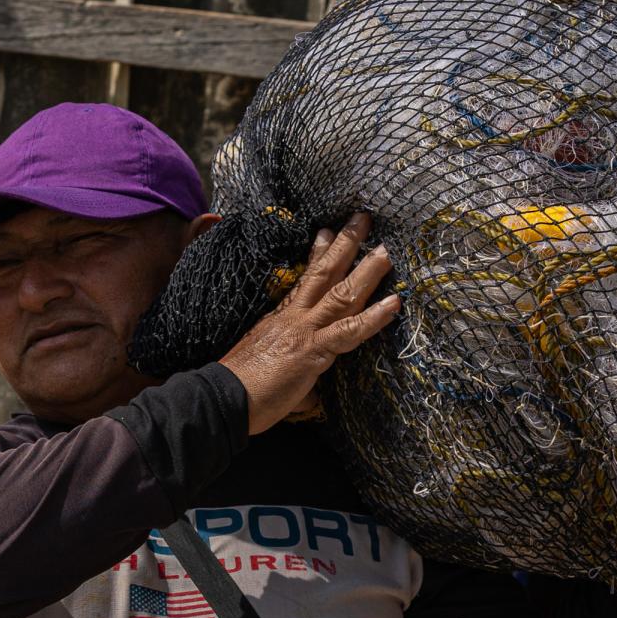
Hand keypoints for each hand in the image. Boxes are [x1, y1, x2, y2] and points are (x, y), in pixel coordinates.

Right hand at [218, 212, 400, 434]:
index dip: (317, 255)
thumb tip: (306, 394)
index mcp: (280, 318)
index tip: (326, 232)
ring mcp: (305, 331)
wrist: (222, 398)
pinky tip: (394, 304)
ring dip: (367, 270)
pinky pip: (349, 331)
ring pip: (342, 294)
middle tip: (361, 219)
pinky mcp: (313, 351)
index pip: (304, 281)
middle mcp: (294, 317)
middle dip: (345, 244)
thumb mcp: (266, 368)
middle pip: (324, 273)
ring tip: (386, 249)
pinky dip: (374, 317)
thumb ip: (291, 372)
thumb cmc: (240, 389)